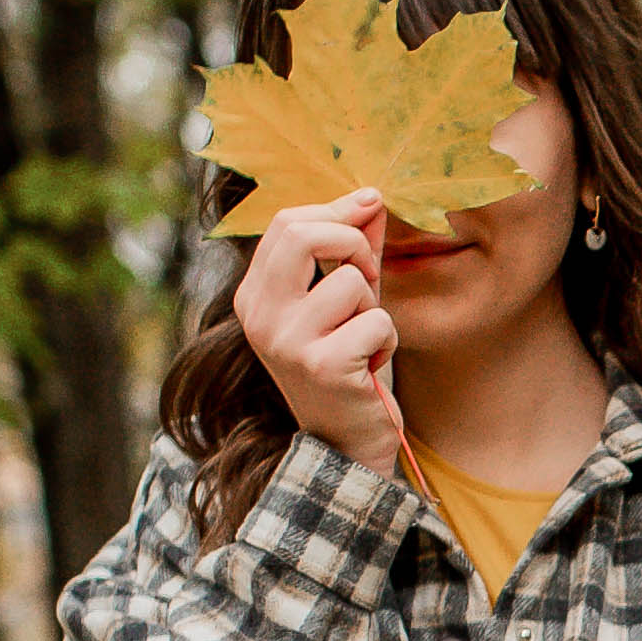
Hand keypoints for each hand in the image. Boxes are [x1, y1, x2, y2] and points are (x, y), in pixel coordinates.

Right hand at [234, 199, 406, 474]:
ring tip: (362, 340)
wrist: (345, 445)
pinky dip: (386, 341)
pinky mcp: (323, 365)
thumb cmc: (347, 365)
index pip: (288, 223)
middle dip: (354, 246)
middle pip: (306, 234)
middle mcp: (260, 317)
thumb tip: (371, 196)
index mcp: (255, 296)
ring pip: (352, 281)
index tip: (369, 212)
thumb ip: (354, 249)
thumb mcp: (346, 300)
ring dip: (374, 308)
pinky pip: (377, 321)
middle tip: (369, 279)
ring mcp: (287, 341)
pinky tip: (370, 367)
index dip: (336, 213)